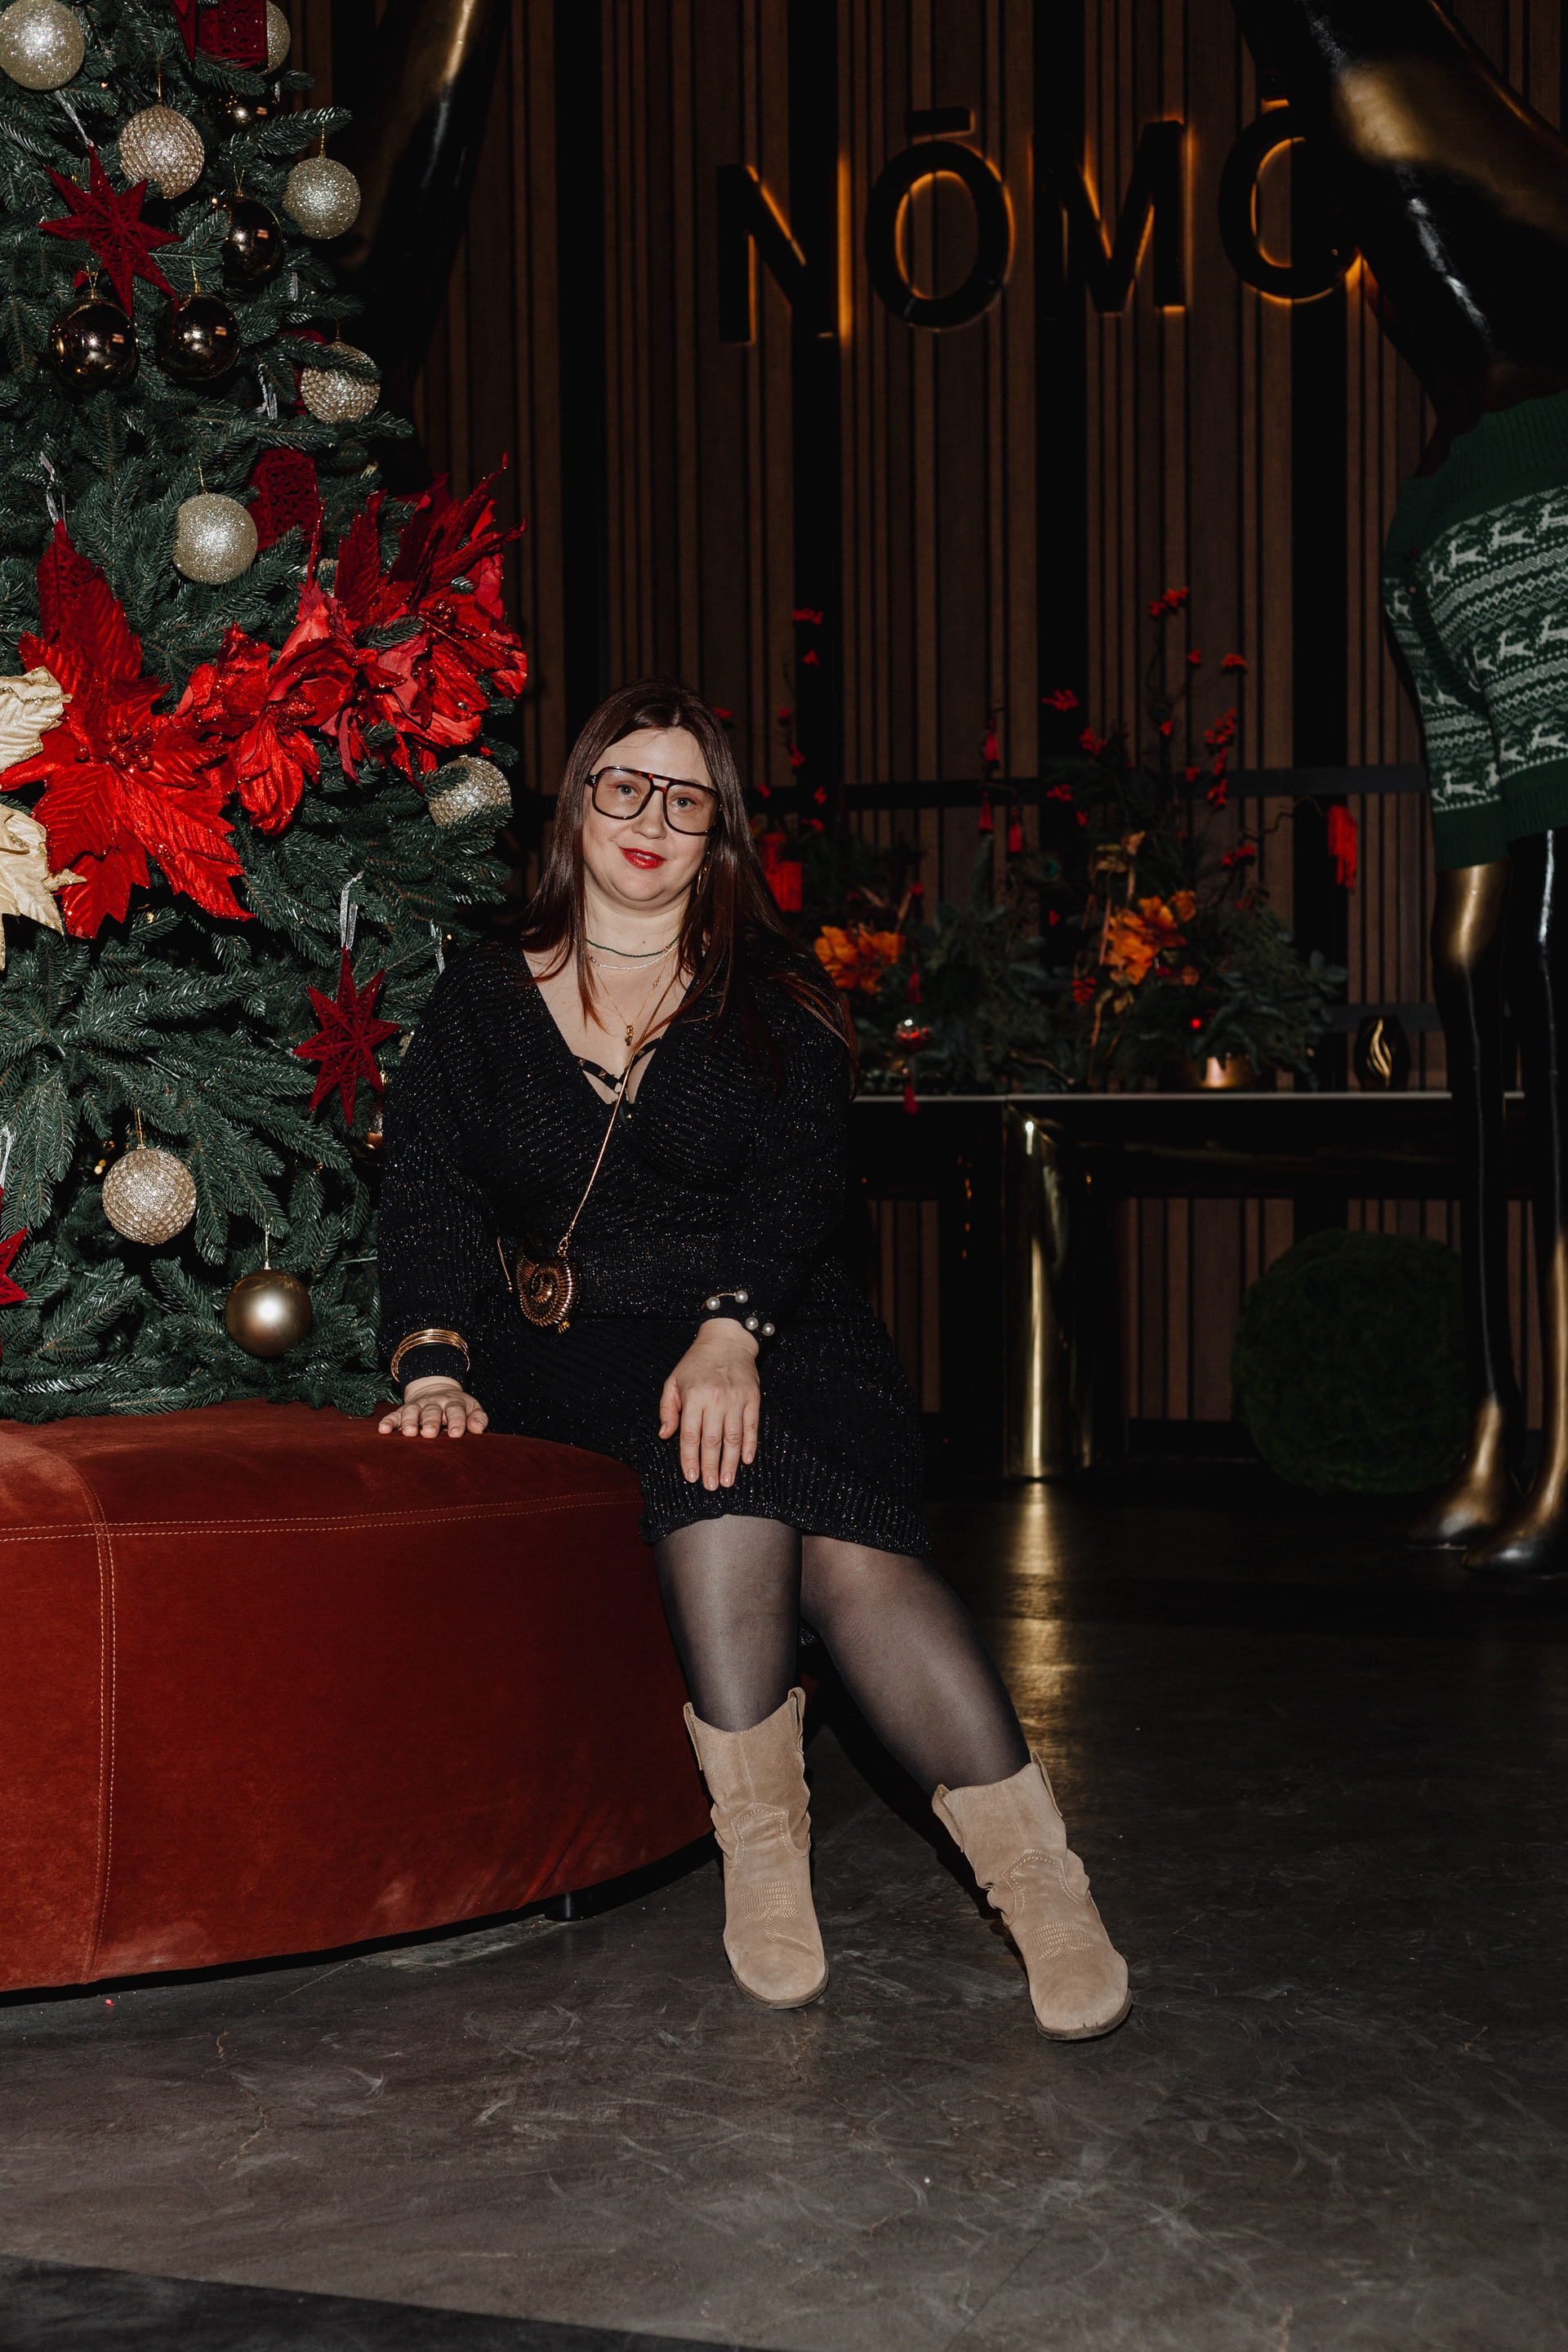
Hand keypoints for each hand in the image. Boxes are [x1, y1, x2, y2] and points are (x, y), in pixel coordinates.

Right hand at [378, 1374, 488, 1438]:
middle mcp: (434, 1403)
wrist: (438, 1390)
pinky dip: (388, 1422)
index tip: (456, 1434)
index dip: (456, 1421)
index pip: (455, 1410)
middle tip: (430, 1433)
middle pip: (432, 1411)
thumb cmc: (458, 1407)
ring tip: (408, 1433)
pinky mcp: (403, 1411)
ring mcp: (418, 1406)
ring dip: (409, 1421)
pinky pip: (394, 1415)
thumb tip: (479, 1430)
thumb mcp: (472, 1408)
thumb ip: (478, 1418)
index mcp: (453, 1402)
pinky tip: (383, 1430)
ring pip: (412, 1411)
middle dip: (430, 1422)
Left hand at [659, 1319, 759, 1489]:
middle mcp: (715, 1399)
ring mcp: (736, 1398)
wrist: (726, 1339)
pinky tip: (746, 1460)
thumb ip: (668, 1409)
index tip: (691, 1477)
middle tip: (711, 1486)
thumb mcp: (673, 1381)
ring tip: (727, 1481)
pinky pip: (752, 1426)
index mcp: (693, 1396)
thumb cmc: (695, 1363)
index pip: (690, 1435)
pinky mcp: (752, 1397)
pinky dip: (750, 1445)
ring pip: (733, 1437)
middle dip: (711, 1466)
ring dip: (730, 1462)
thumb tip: (664, 1435)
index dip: (690, 1459)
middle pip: (712, 1441)